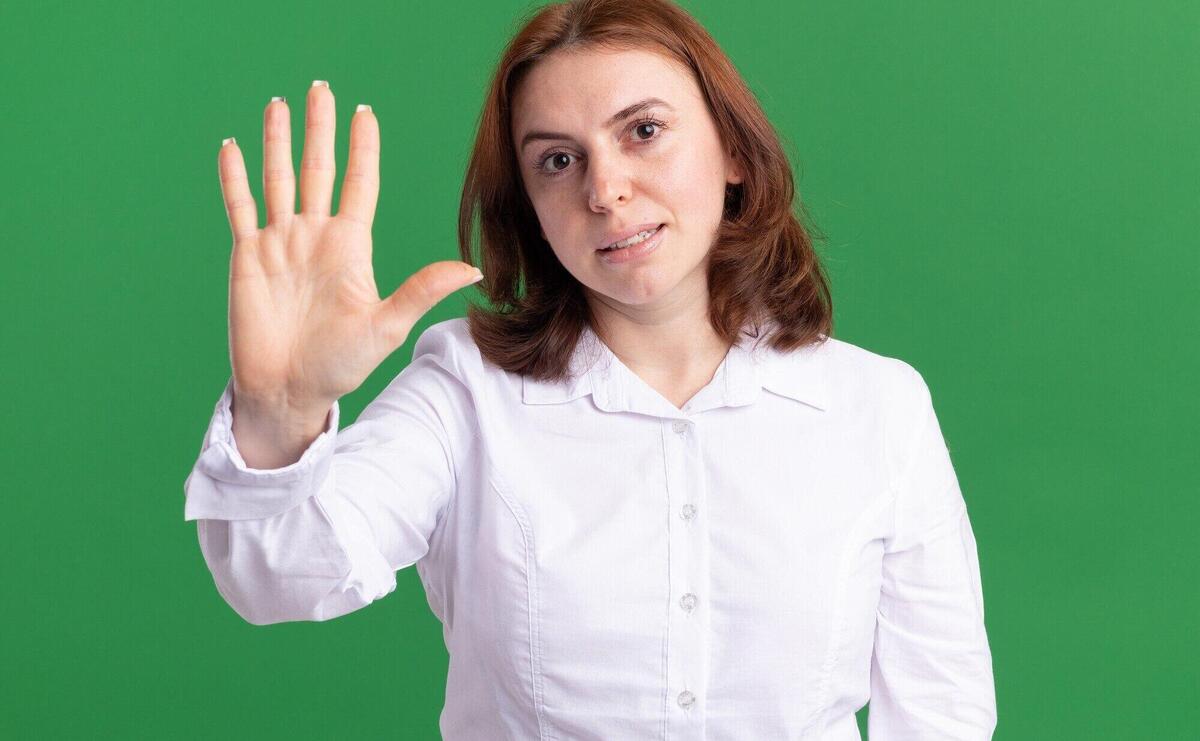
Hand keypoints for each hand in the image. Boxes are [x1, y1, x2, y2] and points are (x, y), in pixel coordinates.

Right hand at [217, 82, 482, 415]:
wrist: (290, 390)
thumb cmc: (341, 364)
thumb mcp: (387, 325)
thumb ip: (422, 290)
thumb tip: (473, 269)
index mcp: (350, 246)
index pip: (358, 183)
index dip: (361, 148)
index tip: (364, 113)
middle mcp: (315, 236)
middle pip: (317, 169)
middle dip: (319, 129)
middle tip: (322, 88)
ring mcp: (280, 244)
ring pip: (278, 178)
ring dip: (278, 142)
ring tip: (279, 104)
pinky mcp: (248, 257)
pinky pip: (240, 208)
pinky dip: (234, 178)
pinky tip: (233, 147)